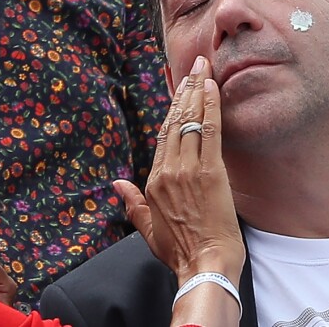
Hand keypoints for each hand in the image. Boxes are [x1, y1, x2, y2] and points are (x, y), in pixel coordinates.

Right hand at [114, 56, 244, 285]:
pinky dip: (210, 106)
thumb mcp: (147, 228)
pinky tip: (212, 86)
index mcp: (153, 180)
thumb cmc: (180, 248)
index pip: (163, 134)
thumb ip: (131, 202)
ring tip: (202, 66)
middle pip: (175, 120)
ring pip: (190, 120)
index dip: (171, 107)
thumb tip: (116, 183)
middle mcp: (168, 168)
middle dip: (185, 88)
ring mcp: (188, 167)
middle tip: (193, 64)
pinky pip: (209, 130)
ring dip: (197, 89)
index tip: (178, 86)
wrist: (205, 264)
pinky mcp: (211, 170)